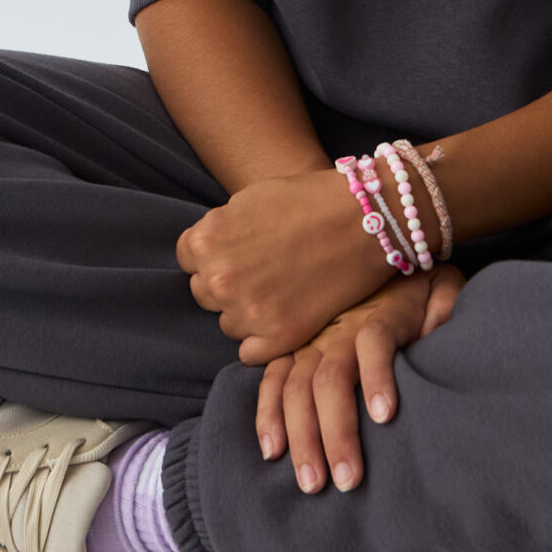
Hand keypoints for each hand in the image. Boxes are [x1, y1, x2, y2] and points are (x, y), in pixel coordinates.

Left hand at [176, 166, 399, 364]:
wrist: (363, 219)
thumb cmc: (307, 200)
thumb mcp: (247, 199)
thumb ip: (219, 229)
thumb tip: (204, 252)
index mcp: (206, 242)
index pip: (188, 259)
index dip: (214, 253)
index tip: (239, 250)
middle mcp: (220, 280)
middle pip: (205, 292)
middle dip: (228, 282)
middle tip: (264, 269)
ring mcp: (249, 312)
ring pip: (228, 323)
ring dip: (246, 311)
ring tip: (280, 287)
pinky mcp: (278, 336)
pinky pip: (249, 352)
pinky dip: (263, 339)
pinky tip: (285, 313)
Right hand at [255, 261, 466, 493]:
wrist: (376, 251)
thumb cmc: (415, 284)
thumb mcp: (441, 283)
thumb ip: (447, 304)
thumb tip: (437, 332)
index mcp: (381, 313)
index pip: (375, 341)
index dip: (379, 375)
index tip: (386, 415)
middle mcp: (340, 328)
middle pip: (331, 378)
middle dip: (336, 432)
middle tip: (348, 481)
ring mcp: (311, 339)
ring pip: (297, 387)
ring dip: (302, 435)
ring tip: (313, 482)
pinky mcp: (293, 347)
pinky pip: (272, 378)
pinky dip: (267, 412)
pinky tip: (273, 450)